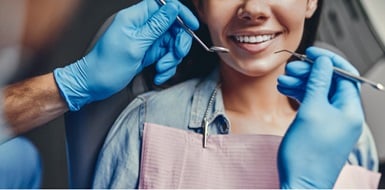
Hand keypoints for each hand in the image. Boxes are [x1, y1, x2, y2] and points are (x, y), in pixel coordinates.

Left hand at [54, 0, 198, 110]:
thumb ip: (156, 26)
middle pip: (172, 26)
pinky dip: (166, 67)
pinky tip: (157, 75)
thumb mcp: (135, 45)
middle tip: (176, 55)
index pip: (163, 5)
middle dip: (178, 42)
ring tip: (161, 69)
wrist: (94, 84)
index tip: (191, 26)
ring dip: (171, 59)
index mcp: (135, 18)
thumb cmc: (107, 65)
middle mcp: (142, 27)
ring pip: (171, 43)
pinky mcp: (148, 53)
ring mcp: (146, 40)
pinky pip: (165, 56)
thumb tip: (173, 8)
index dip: (180, 12)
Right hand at [277, 47, 363, 187]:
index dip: (328, 60)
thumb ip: (318, 83)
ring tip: (282, 81)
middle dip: (310, 73)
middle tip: (291, 69)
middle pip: (329, 83)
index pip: (345, 75)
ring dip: (301, 84)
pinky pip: (312, 105)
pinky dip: (300, 96)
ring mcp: (332, 122)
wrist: (300, 183)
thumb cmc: (307, 155)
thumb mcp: (311, 111)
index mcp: (350, 110)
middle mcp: (344, 115)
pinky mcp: (320, 128)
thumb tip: (323, 62)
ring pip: (318, 93)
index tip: (311, 52)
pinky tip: (286, 92)